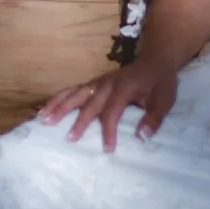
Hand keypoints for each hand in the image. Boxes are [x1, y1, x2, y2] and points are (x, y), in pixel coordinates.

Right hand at [37, 60, 177, 150]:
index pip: (113, 111)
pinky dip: (58, 98)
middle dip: (79, 121)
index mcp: (124, 88)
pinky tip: (45, 108)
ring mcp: (98, 82)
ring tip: (44, 119)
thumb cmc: (160, 83)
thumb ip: (154, 118)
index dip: (109, 130)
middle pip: (90, 102)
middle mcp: (107, 84)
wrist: (155, 60)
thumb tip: (142, 137)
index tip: (108, 149)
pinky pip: (73, 90)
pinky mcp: (93, 83)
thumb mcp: (165, 100)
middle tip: (69, 138)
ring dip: (60, 106)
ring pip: (75, 93)